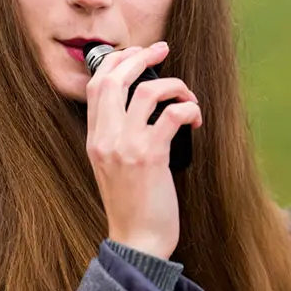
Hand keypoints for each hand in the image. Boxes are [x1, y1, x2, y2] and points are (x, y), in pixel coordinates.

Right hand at [84, 41, 202, 259]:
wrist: (137, 241)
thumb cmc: (132, 205)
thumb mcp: (112, 166)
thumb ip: (117, 137)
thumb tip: (140, 105)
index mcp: (94, 139)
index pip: (97, 86)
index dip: (117, 62)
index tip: (137, 53)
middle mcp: (105, 139)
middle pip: (115, 79)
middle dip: (140, 57)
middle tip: (162, 49)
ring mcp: (125, 147)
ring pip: (146, 92)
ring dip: (173, 85)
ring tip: (187, 95)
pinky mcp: (150, 157)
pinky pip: (171, 115)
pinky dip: (188, 108)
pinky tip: (196, 117)